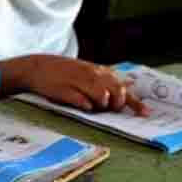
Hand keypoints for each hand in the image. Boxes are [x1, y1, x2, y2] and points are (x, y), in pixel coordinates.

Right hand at [23, 56, 149, 115]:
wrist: (36, 67)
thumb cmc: (63, 71)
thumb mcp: (86, 70)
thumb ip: (106, 77)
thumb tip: (130, 84)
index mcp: (97, 70)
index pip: (122, 87)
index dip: (135, 102)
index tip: (146, 113)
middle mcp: (91, 74)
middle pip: (116, 92)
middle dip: (117, 104)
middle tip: (109, 108)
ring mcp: (78, 82)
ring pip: (102, 97)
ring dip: (101, 105)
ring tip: (92, 105)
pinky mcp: (65, 91)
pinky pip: (83, 102)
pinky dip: (86, 106)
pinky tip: (81, 104)